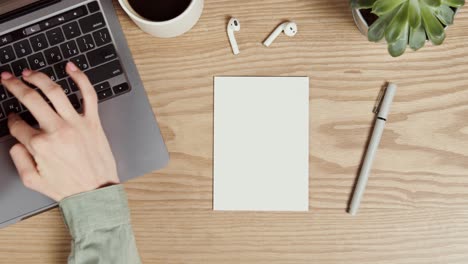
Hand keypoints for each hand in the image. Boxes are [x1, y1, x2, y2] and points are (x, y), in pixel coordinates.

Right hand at [1, 62, 119, 200]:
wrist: (97, 191)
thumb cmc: (68, 187)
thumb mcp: (33, 180)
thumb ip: (18, 159)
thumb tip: (16, 141)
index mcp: (40, 145)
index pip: (17, 124)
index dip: (11, 119)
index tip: (13, 116)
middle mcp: (57, 130)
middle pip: (31, 99)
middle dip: (14, 86)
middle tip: (7, 78)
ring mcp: (77, 123)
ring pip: (55, 92)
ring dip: (38, 77)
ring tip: (28, 72)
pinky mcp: (93, 121)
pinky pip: (88, 94)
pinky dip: (80, 78)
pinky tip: (70, 67)